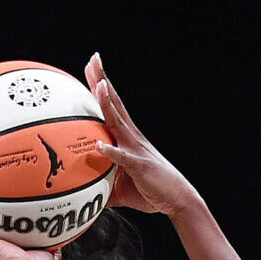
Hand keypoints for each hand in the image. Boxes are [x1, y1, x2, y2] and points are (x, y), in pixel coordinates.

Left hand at [85, 54, 198, 217]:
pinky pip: (123, 158)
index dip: (100, 89)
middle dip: (102, 82)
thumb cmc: (149, 191)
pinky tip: (101, 147)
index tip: (90, 68)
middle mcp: (131, 138)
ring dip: (107, 104)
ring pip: (118, 122)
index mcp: (126, 138)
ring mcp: (136, 149)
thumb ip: (101, 186)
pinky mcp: (140, 166)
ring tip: (99, 85)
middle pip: (114, 104)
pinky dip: (112, 152)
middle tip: (93, 60)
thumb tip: (84, 194)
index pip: (110, 108)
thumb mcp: (120, 188)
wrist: (176, 199)